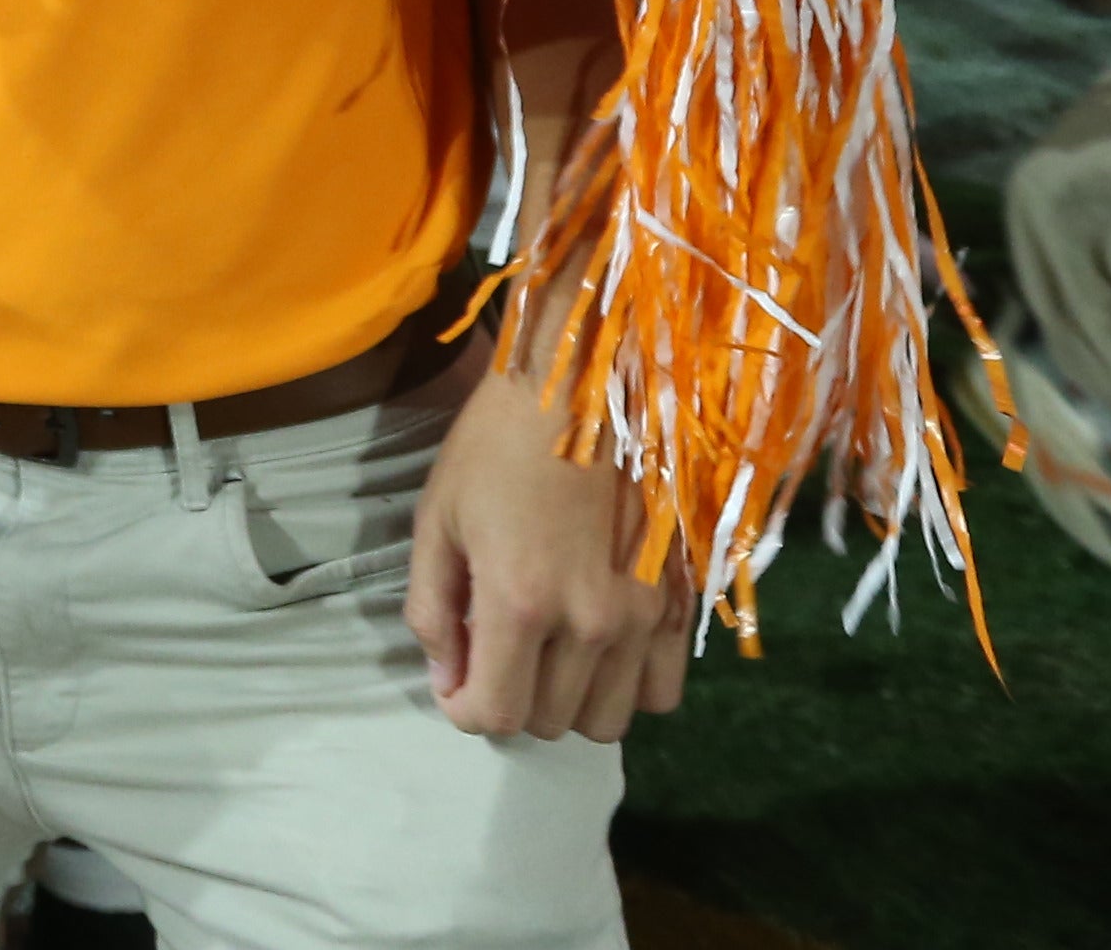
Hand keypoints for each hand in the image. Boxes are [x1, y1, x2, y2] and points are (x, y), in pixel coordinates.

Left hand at [406, 346, 690, 741]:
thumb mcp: (436, 522)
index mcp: (520, 602)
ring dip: (569, 701)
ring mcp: (642, 616)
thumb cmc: (495, 446)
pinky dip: (626, 686)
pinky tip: (600, 649)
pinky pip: (662, 692)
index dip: (466, 710)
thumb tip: (447, 681)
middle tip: (498, 652)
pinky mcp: (678, 601)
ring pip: (606, 720)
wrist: (580, 387)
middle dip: (512, 700)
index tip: (458, 681)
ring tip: (548, 654)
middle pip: (549, 723)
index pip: (496, 716)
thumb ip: (433, 612)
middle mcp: (590, 623)